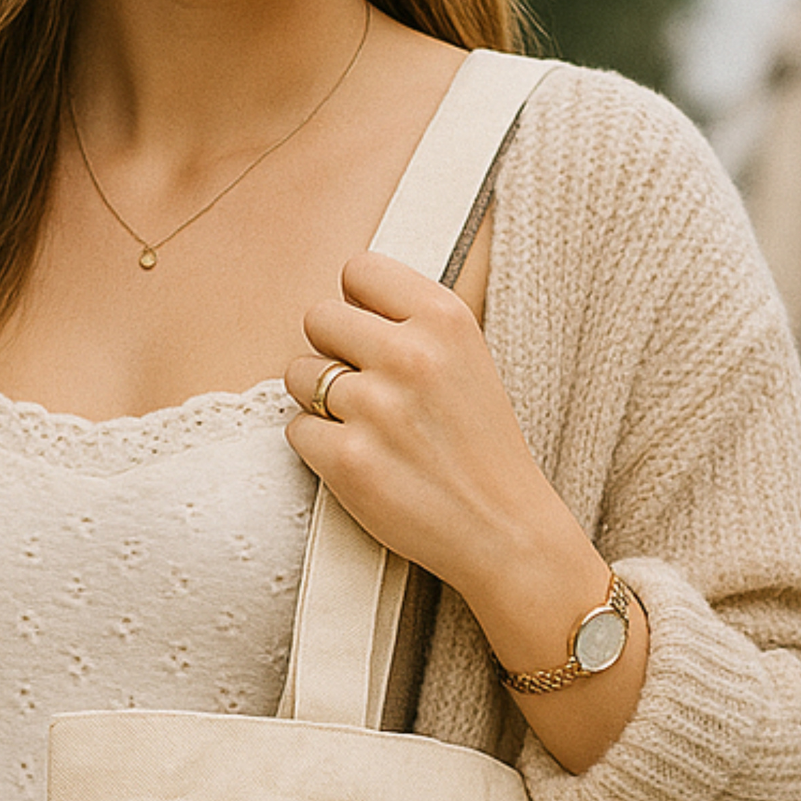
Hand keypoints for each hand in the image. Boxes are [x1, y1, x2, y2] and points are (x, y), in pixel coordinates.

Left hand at [283, 252, 646, 773]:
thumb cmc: (480, 446)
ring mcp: (375, 408)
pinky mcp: (347, 460)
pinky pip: (295, 430)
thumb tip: (343, 299)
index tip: (371, 338)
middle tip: (363, 390)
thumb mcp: (467, 359)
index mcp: (444, 318)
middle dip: (330, 351)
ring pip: (297, 374)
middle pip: (317, 317)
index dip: (355, 306)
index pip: (358, 270)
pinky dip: (317, 448)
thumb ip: (412, 323)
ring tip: (363, 428)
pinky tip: (360, 462)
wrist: (505, 530)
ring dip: (317, 401)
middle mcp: (409, 355)